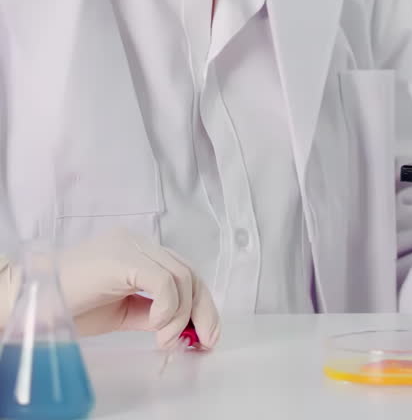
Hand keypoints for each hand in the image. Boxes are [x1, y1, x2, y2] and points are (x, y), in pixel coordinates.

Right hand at [0, 229, 219, 349]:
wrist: (28, 299)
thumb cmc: (69, 306)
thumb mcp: (122, 313)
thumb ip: (153, 313)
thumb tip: (186, 327)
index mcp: (141, 254)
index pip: (186, 274)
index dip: (203, 305)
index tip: (208, 335)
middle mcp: (139, 244)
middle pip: (190, 274)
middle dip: (203, 311)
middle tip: (204, 341)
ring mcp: (131, 246)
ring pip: (181, 277)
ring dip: (181, 316)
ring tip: (165, 340)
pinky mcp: (122, 257)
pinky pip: (162, 281)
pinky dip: (168, 307)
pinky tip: (155, 326)